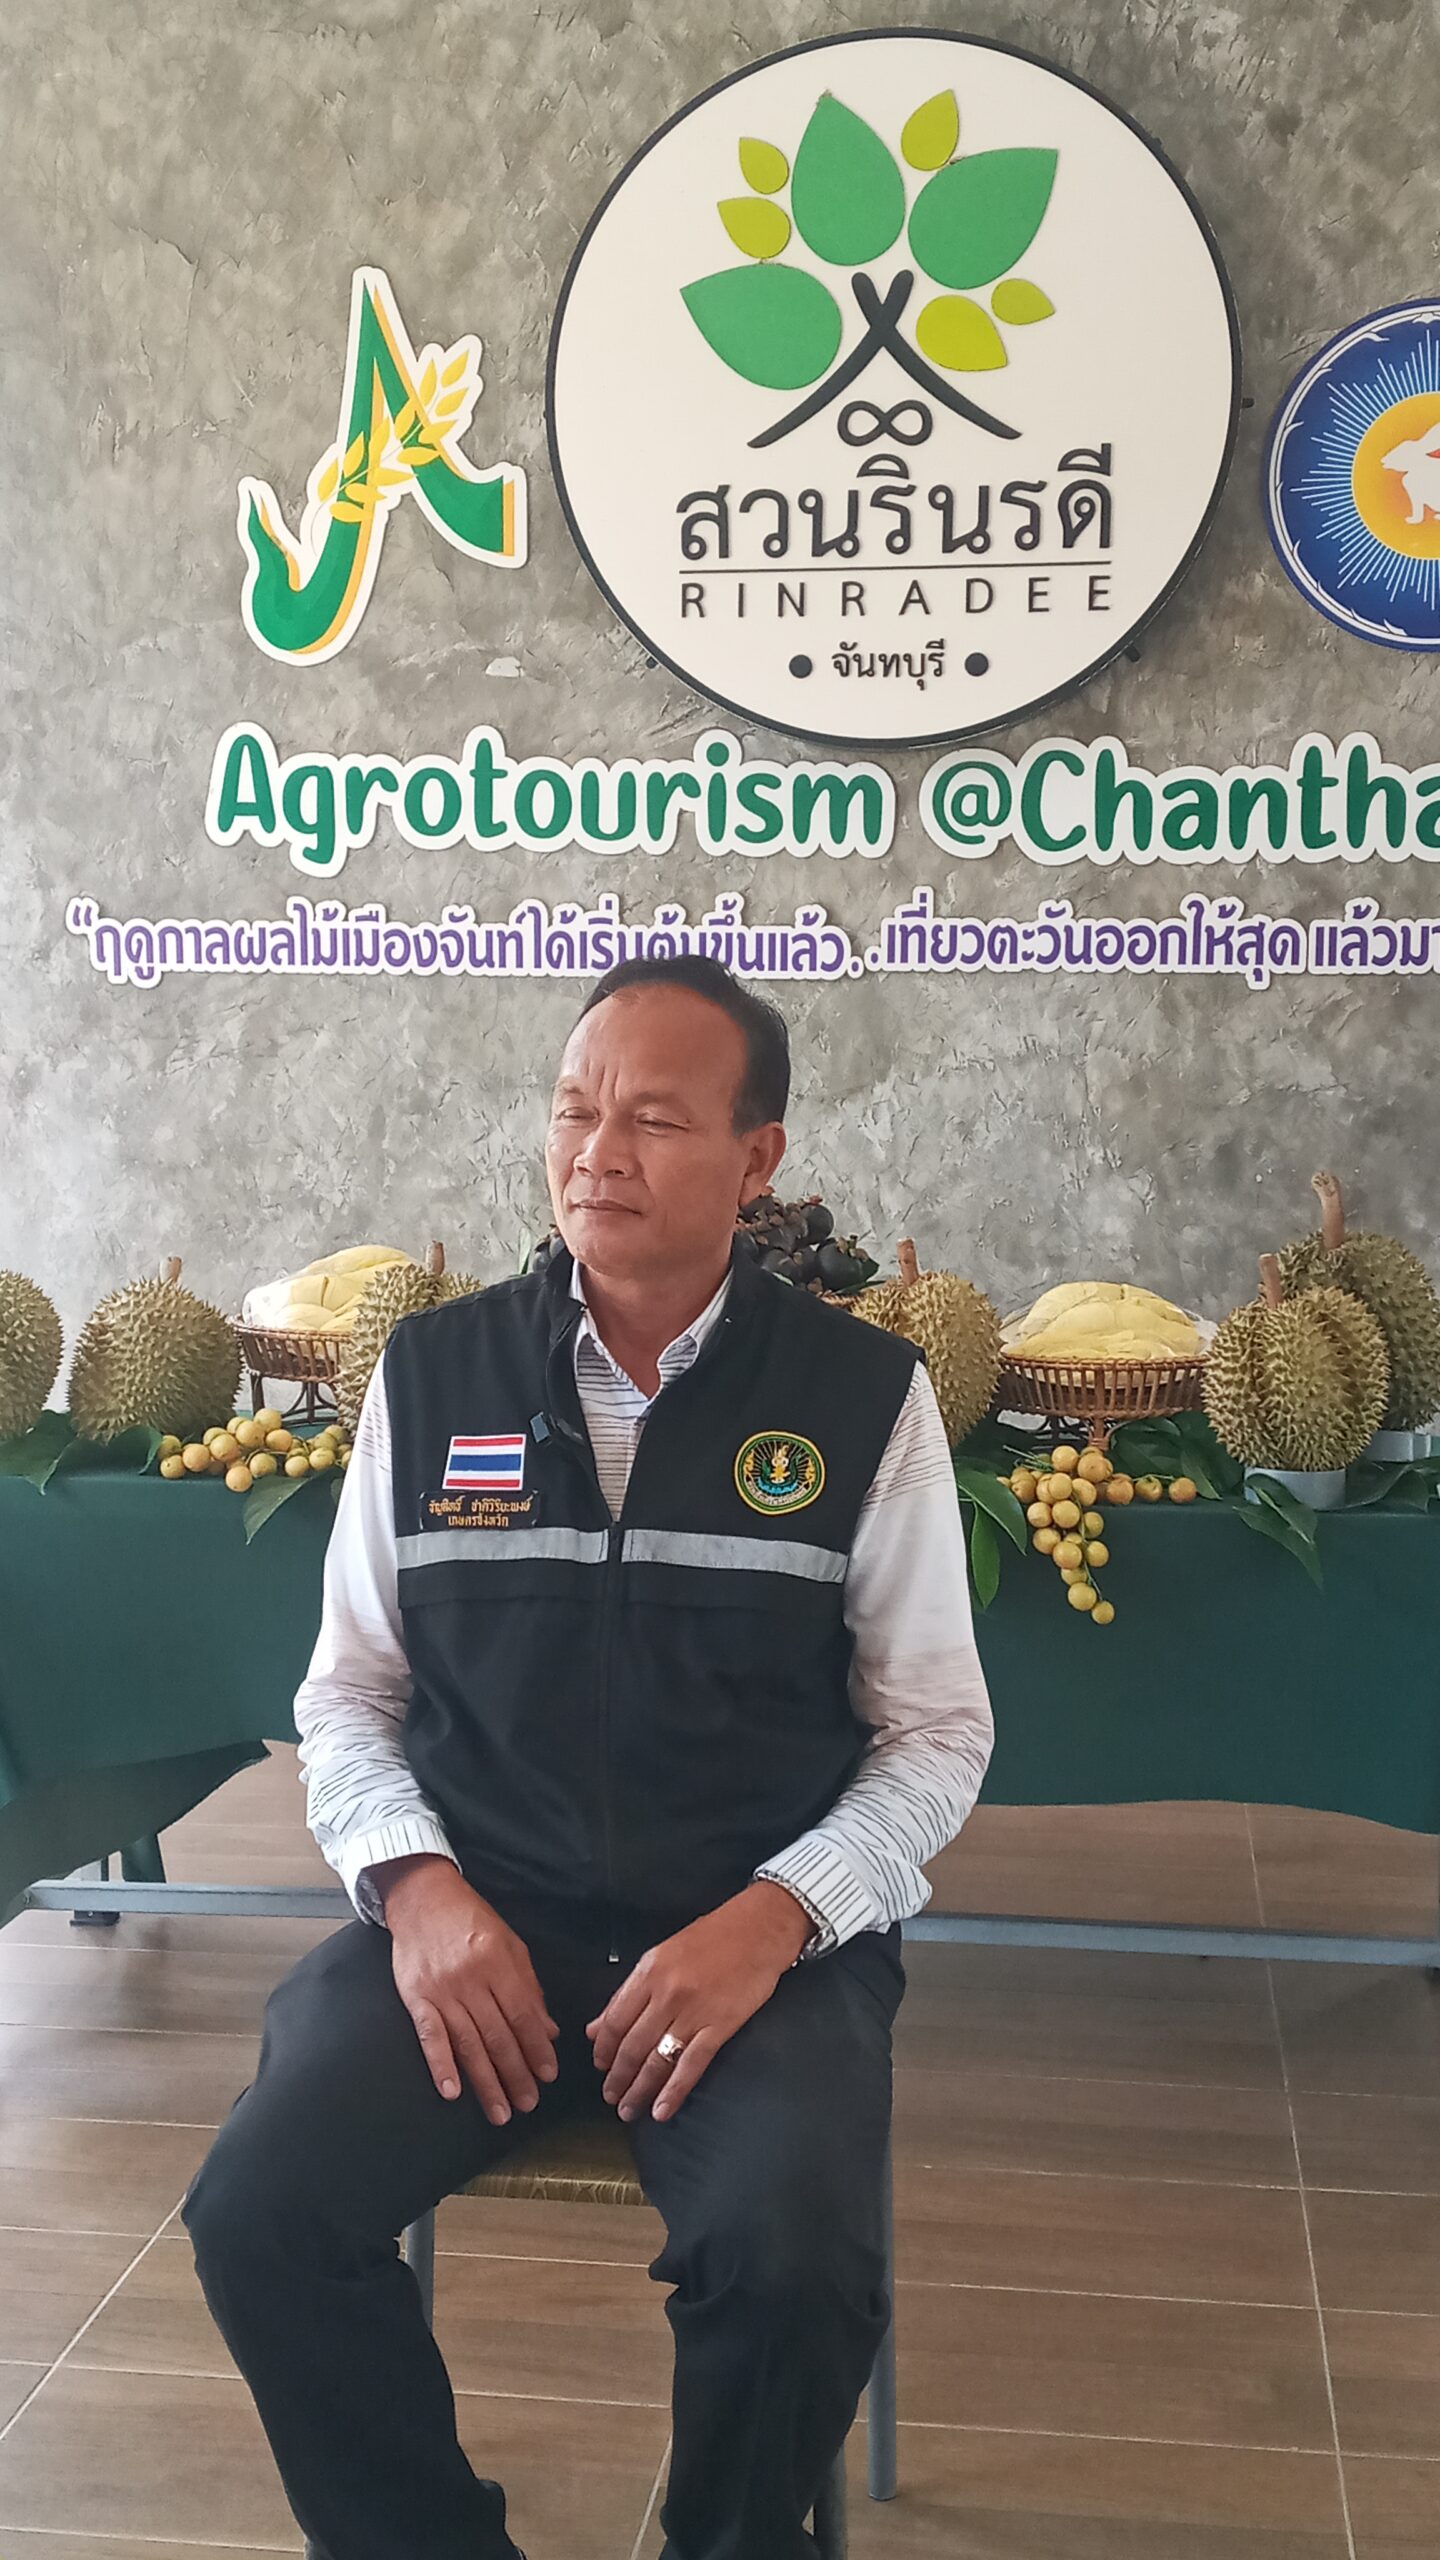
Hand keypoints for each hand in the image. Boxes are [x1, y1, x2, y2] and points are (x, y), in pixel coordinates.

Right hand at [379, 1856, 560, 2123]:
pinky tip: (452, 2091)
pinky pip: (430, 2036)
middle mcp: (471, 1978)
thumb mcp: (510, 1944)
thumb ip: (529, 1987)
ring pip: (468, 2043)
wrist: (422, 1898)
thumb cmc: (471, 1920)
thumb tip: (548, 2030)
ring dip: (486, 2082)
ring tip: (500, 2111)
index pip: (523, 2014)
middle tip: (528, 2103)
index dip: (537, 2047)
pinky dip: (441, 2065)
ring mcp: (441, 1990)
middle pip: (498, 2035)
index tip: (548, 2074)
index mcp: (499, 1963)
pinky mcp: (416, 1997)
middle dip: (516, 2073)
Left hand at [586, 1881, 815, 2124]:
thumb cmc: (713, 1937)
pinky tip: (662, 2109)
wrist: (760, 1928)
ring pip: (657, 2060)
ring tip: (629, 2109)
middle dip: (618, 2077)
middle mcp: (667, 1994)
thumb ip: (628, 1992)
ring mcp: (694, 2012)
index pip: (615, 2021)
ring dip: (639, 2090)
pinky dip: (674, 2091)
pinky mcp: (720, 2026)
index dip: (604, 2050)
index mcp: (649, 1972)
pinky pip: (691, 2065)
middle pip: (632, 2046)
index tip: (600, 2066)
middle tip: (611, 2097)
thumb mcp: (662, 1954)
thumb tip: (596, 2027)